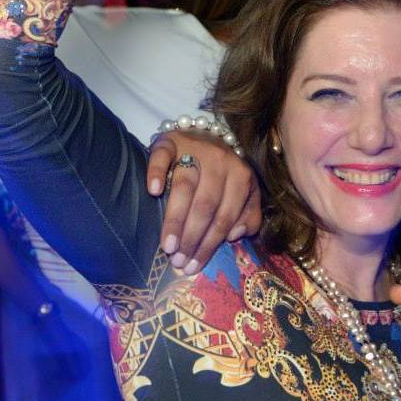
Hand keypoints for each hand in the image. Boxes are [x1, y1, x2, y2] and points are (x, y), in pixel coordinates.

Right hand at [147, 131, 260, 274]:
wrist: (206, 135)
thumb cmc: (223, 174)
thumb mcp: (244, 192)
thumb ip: (247, 214)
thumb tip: (235, 236)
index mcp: (242, 177)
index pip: (226, 215)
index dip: (210, 243)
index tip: (194, 265)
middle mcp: (221, 162)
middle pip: (205, 205)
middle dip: (192, 237)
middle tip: (178, 260)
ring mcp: (195, 149)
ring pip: (184, 186)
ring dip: (174, 218)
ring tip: (167, 245)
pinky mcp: (170, 141)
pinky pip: (161, 156)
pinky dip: (156, 173)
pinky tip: (153, 192)